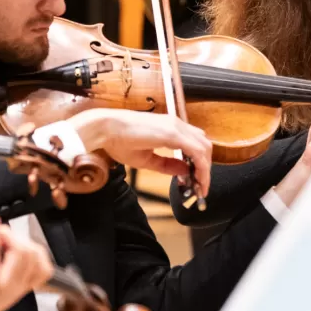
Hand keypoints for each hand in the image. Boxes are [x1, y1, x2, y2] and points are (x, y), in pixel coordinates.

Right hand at [66, 108, 212, 198]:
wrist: (105, 129)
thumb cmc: (119, 141)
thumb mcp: (147, 159)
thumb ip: (167, 165)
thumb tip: (185, 171)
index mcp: (170, 128)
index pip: (195, 144)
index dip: (199, 164)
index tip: (196, 181)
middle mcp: (176, 124)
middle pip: (204, 146)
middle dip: (205, 168)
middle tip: (200, 186)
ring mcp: (176, 127)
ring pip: (204, 148)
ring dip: (205, 169)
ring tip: (199, 186)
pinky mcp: (172, 133)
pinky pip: (196, 151)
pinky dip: (201, 167)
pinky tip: (197, 180)